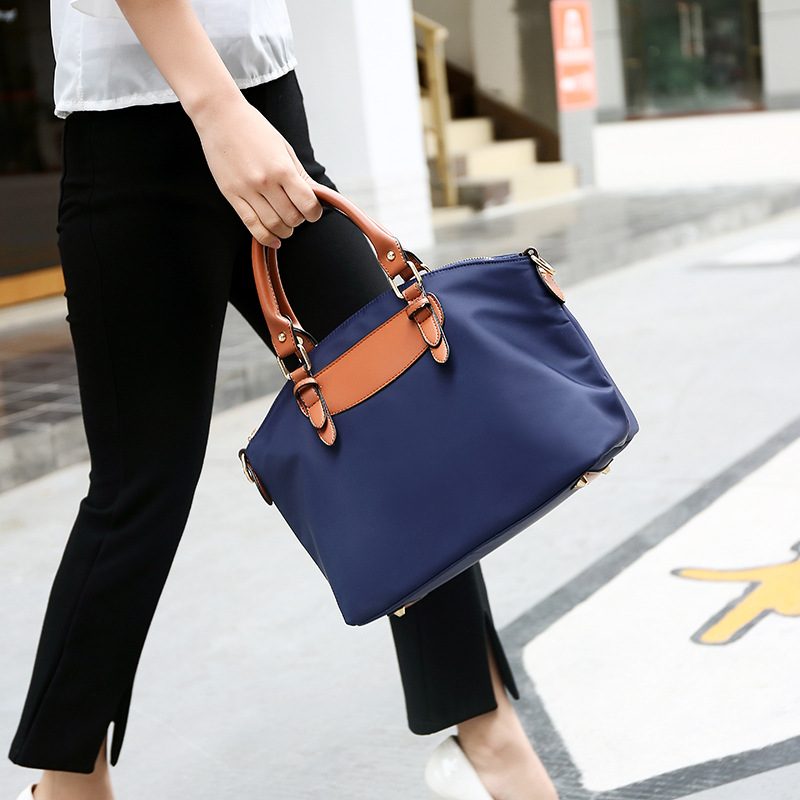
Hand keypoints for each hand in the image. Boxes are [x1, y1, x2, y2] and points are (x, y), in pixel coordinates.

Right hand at [193, 94, 322, 246]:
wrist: (220, 116)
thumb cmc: (254, 129)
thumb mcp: (284, 148)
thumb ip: (301, 175)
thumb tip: (318, 196)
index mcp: (281, 168)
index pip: (307, 204)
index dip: (314, 213)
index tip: (313, 211)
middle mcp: (265, 182)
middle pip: (291, 218)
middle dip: (299, 221)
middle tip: (298, 215)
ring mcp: (246, 190)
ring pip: (273, 225)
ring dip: (285, 231)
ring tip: (286, 225)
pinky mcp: (231, 195)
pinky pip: (251, 225)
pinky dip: (266, 237)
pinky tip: (274, 239)